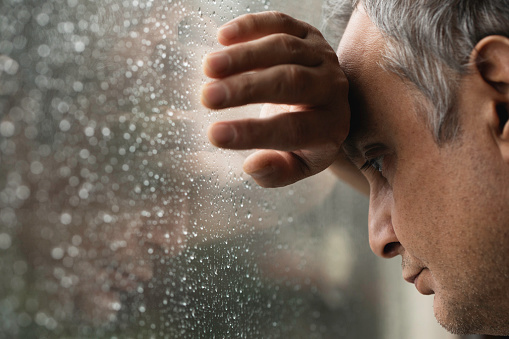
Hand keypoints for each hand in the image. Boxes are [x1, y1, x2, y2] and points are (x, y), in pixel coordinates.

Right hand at [202, 11, 349, 186]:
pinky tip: (222, 36)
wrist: (328, 106)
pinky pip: (281, 22)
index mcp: (330, 127)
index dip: (253, 133)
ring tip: (208, 67)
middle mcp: (333, 87)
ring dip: (243, 56)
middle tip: (207, 97)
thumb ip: (277, 172)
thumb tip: (251, 165)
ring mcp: (322, 56)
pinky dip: (252, 26)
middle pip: (290, 82)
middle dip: (246, 88)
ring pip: (283, 48)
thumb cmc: (306, 141)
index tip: (213, 135)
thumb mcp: (297, 165)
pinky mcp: (308, 33)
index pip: (292, 130)